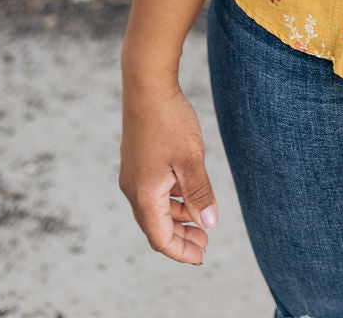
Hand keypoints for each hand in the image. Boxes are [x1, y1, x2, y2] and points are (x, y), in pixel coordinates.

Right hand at [119, 81, 217, 263]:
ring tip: (201, 220)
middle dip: (180, 237)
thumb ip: (199, 194)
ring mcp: (133, 175)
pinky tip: (188, 193)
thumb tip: (209, 223)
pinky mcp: (137, 161)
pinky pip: (153, 192)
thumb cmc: (169, 121)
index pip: (161, 237)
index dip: (181, 251)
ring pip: (154, 209)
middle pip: (156, 227)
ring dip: (177, 217)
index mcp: (145, 195)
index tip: (201, 257)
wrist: (146, 85)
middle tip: (205, 243)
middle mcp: (133, 189)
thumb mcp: (191, 159)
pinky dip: (171, 200)